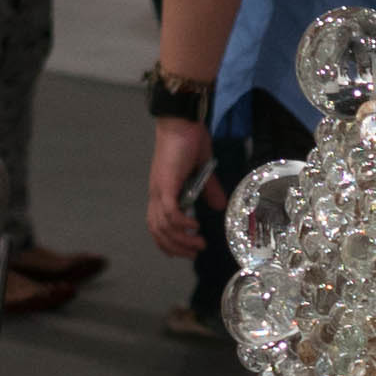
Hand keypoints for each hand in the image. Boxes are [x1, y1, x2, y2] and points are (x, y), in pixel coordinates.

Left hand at [149, 118, 213, 256]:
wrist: (182, 121)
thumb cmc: (189, 140)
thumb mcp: (203, 170)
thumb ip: (209, 189)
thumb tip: (219, 207)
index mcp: (162, 191)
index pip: (156, 224)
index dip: (166, 242)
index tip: (182, 252)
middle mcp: (156, 193)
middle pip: (157, 231)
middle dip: (175, 247)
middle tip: (193, 254)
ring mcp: (160, 189)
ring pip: (163, 226)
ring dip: (181, 239)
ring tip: (198, 244)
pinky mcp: (167, 184)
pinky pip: (170, 212)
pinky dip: (182, 224)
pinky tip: (195, 227)